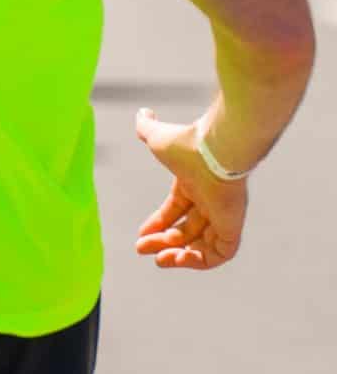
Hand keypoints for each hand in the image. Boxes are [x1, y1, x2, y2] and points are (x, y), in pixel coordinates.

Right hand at [131, 108, 248, 269]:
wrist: (216, 147)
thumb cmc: (186, 143)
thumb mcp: (156, 137)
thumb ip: (146, 127)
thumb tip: (141, 112)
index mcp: (193, 183)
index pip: (176, 209)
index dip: (158, 224)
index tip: (140, 235)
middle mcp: (209, 200)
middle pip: (188, 229)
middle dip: (163, 242)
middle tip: (142, 249)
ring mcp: (223, 214)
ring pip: (203, 245)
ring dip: (180, 256)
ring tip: (160, 259)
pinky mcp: (233, 225)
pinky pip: (222, 253)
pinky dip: (200, 261)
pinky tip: (177, 258)